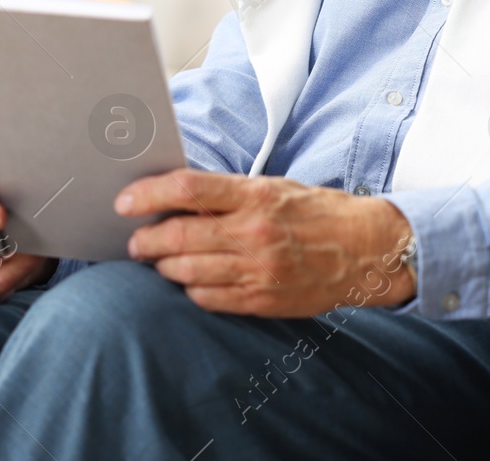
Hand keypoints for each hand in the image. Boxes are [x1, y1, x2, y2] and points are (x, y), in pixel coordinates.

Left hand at [117, 169, 415, 317]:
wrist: (365, 249)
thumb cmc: (315, 212)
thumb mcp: (273, 188)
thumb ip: (227, 194)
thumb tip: (176, 198)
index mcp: (255, 195)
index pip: (187, 189)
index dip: (147, 195)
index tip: (124, 202)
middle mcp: (252, 232)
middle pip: (177, 236)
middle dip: (146, 241)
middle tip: (136, 241)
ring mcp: (256, 270)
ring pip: (185, 271)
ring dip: (165, 266)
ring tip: (163, 260)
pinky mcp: (261, 301)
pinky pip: (207, 299)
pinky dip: (191, 289)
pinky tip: (194, 280)